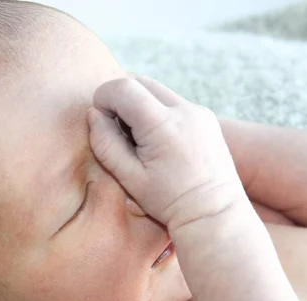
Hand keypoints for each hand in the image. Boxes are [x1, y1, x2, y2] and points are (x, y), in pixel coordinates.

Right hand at [87, 76, 245, 231]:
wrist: (213, 212)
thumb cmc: (169, 200)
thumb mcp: (129, 177)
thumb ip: (105, 143)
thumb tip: (93, 115)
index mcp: (163, 125)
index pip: (123, 88)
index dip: (103, 99)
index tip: (103, 123)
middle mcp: (185, 110)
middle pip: (139, 81)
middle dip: (120, 99)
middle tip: (119, 132)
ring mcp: (199, 111)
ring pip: (156, 90)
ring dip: (139, 104)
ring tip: (139, 139)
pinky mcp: (206, 116)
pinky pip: (173, 101)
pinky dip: (157, 111)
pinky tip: (160, 142)